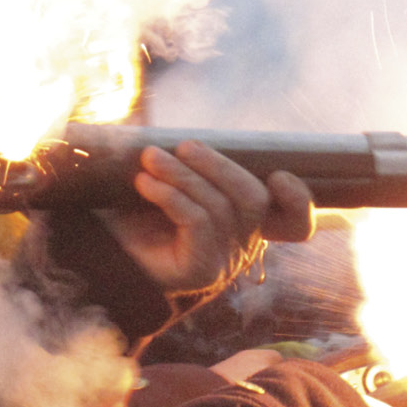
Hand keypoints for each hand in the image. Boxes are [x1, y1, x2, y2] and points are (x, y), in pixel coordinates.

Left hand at [99, 139, 314, 294]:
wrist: (108, 261)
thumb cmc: (142, 219)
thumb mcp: (175, 186)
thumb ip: (196, 167)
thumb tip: (193, 137)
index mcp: (246, 225)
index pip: (296, 223)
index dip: (298, 200)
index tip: (279, 175)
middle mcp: (244, 245)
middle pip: (254, 198)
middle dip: (218, 165)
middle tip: (183, 146)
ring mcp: (225, 260)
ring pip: (220, 205)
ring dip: (182, 174)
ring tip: (150, 158)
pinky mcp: (202, 269)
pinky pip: (197, 220)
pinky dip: (170, 195)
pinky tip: (145, 184)